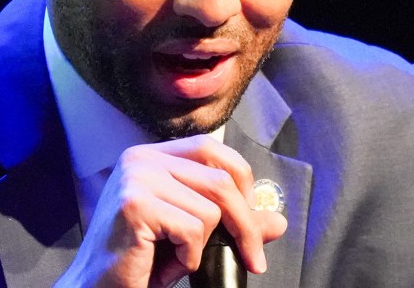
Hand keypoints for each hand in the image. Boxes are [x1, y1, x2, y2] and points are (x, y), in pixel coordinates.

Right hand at [56, 135, 287, 287]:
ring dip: (201, 247)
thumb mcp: (192, 236)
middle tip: (252, 259)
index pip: (212, 149)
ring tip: (173, 258)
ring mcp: (136, 178)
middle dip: (244, 224)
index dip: (241, 181)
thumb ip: (231, 223)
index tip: (251, 222)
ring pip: (210, 209)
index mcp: (152, 156)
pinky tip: (160, 264)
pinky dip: (187, 258)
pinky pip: (192, 230)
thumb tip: (279, 222)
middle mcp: (141, 158)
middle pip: (221, 179)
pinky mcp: (135, 204)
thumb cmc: (140, 263)